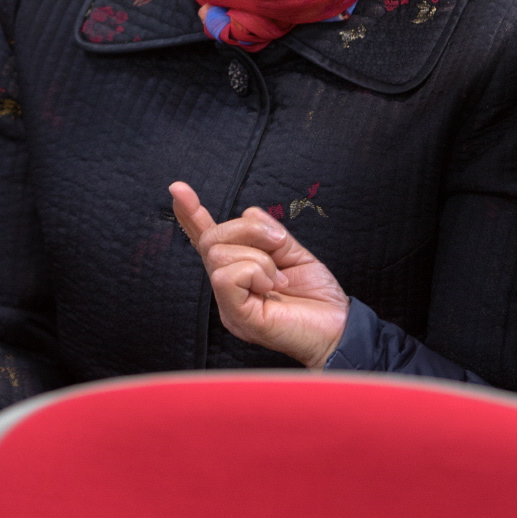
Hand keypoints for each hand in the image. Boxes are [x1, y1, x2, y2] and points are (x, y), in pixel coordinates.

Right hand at [170, 181, 349, 369]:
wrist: (338, 328)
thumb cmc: (317, 298)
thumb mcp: (294, 253)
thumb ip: (269, 234)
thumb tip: (247, 214)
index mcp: (239, 271)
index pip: (207, 240)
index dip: (191, 215)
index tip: (178, 189)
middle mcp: (228, 287)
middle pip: (212, 239)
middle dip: (248, 231)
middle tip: (279, 247)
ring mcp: (229, 304)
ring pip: (219, 255)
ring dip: (259, 257)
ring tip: (279, 277)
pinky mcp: (237, 317)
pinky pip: (227, 277)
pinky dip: (255, 272)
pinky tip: (271, 287)